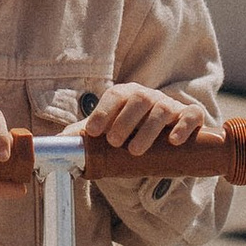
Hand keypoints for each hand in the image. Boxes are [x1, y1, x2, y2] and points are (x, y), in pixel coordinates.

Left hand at [82, 83, 220, 162]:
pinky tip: (175, 141)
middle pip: (138, 99)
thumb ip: (81, 137)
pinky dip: (184, 126)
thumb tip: (53, 145)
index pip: (114, 95)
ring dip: (148, 129)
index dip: (102, 112)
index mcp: (125, 96)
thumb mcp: (106, 133)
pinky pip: (191, 115)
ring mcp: (170, 105)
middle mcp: (148, 96)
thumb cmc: (129, 133)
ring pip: (162, 109)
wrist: (163, 139)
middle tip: (114, 142)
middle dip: (124, 120)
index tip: (91, 132)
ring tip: (134, 150)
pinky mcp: (189, 117)